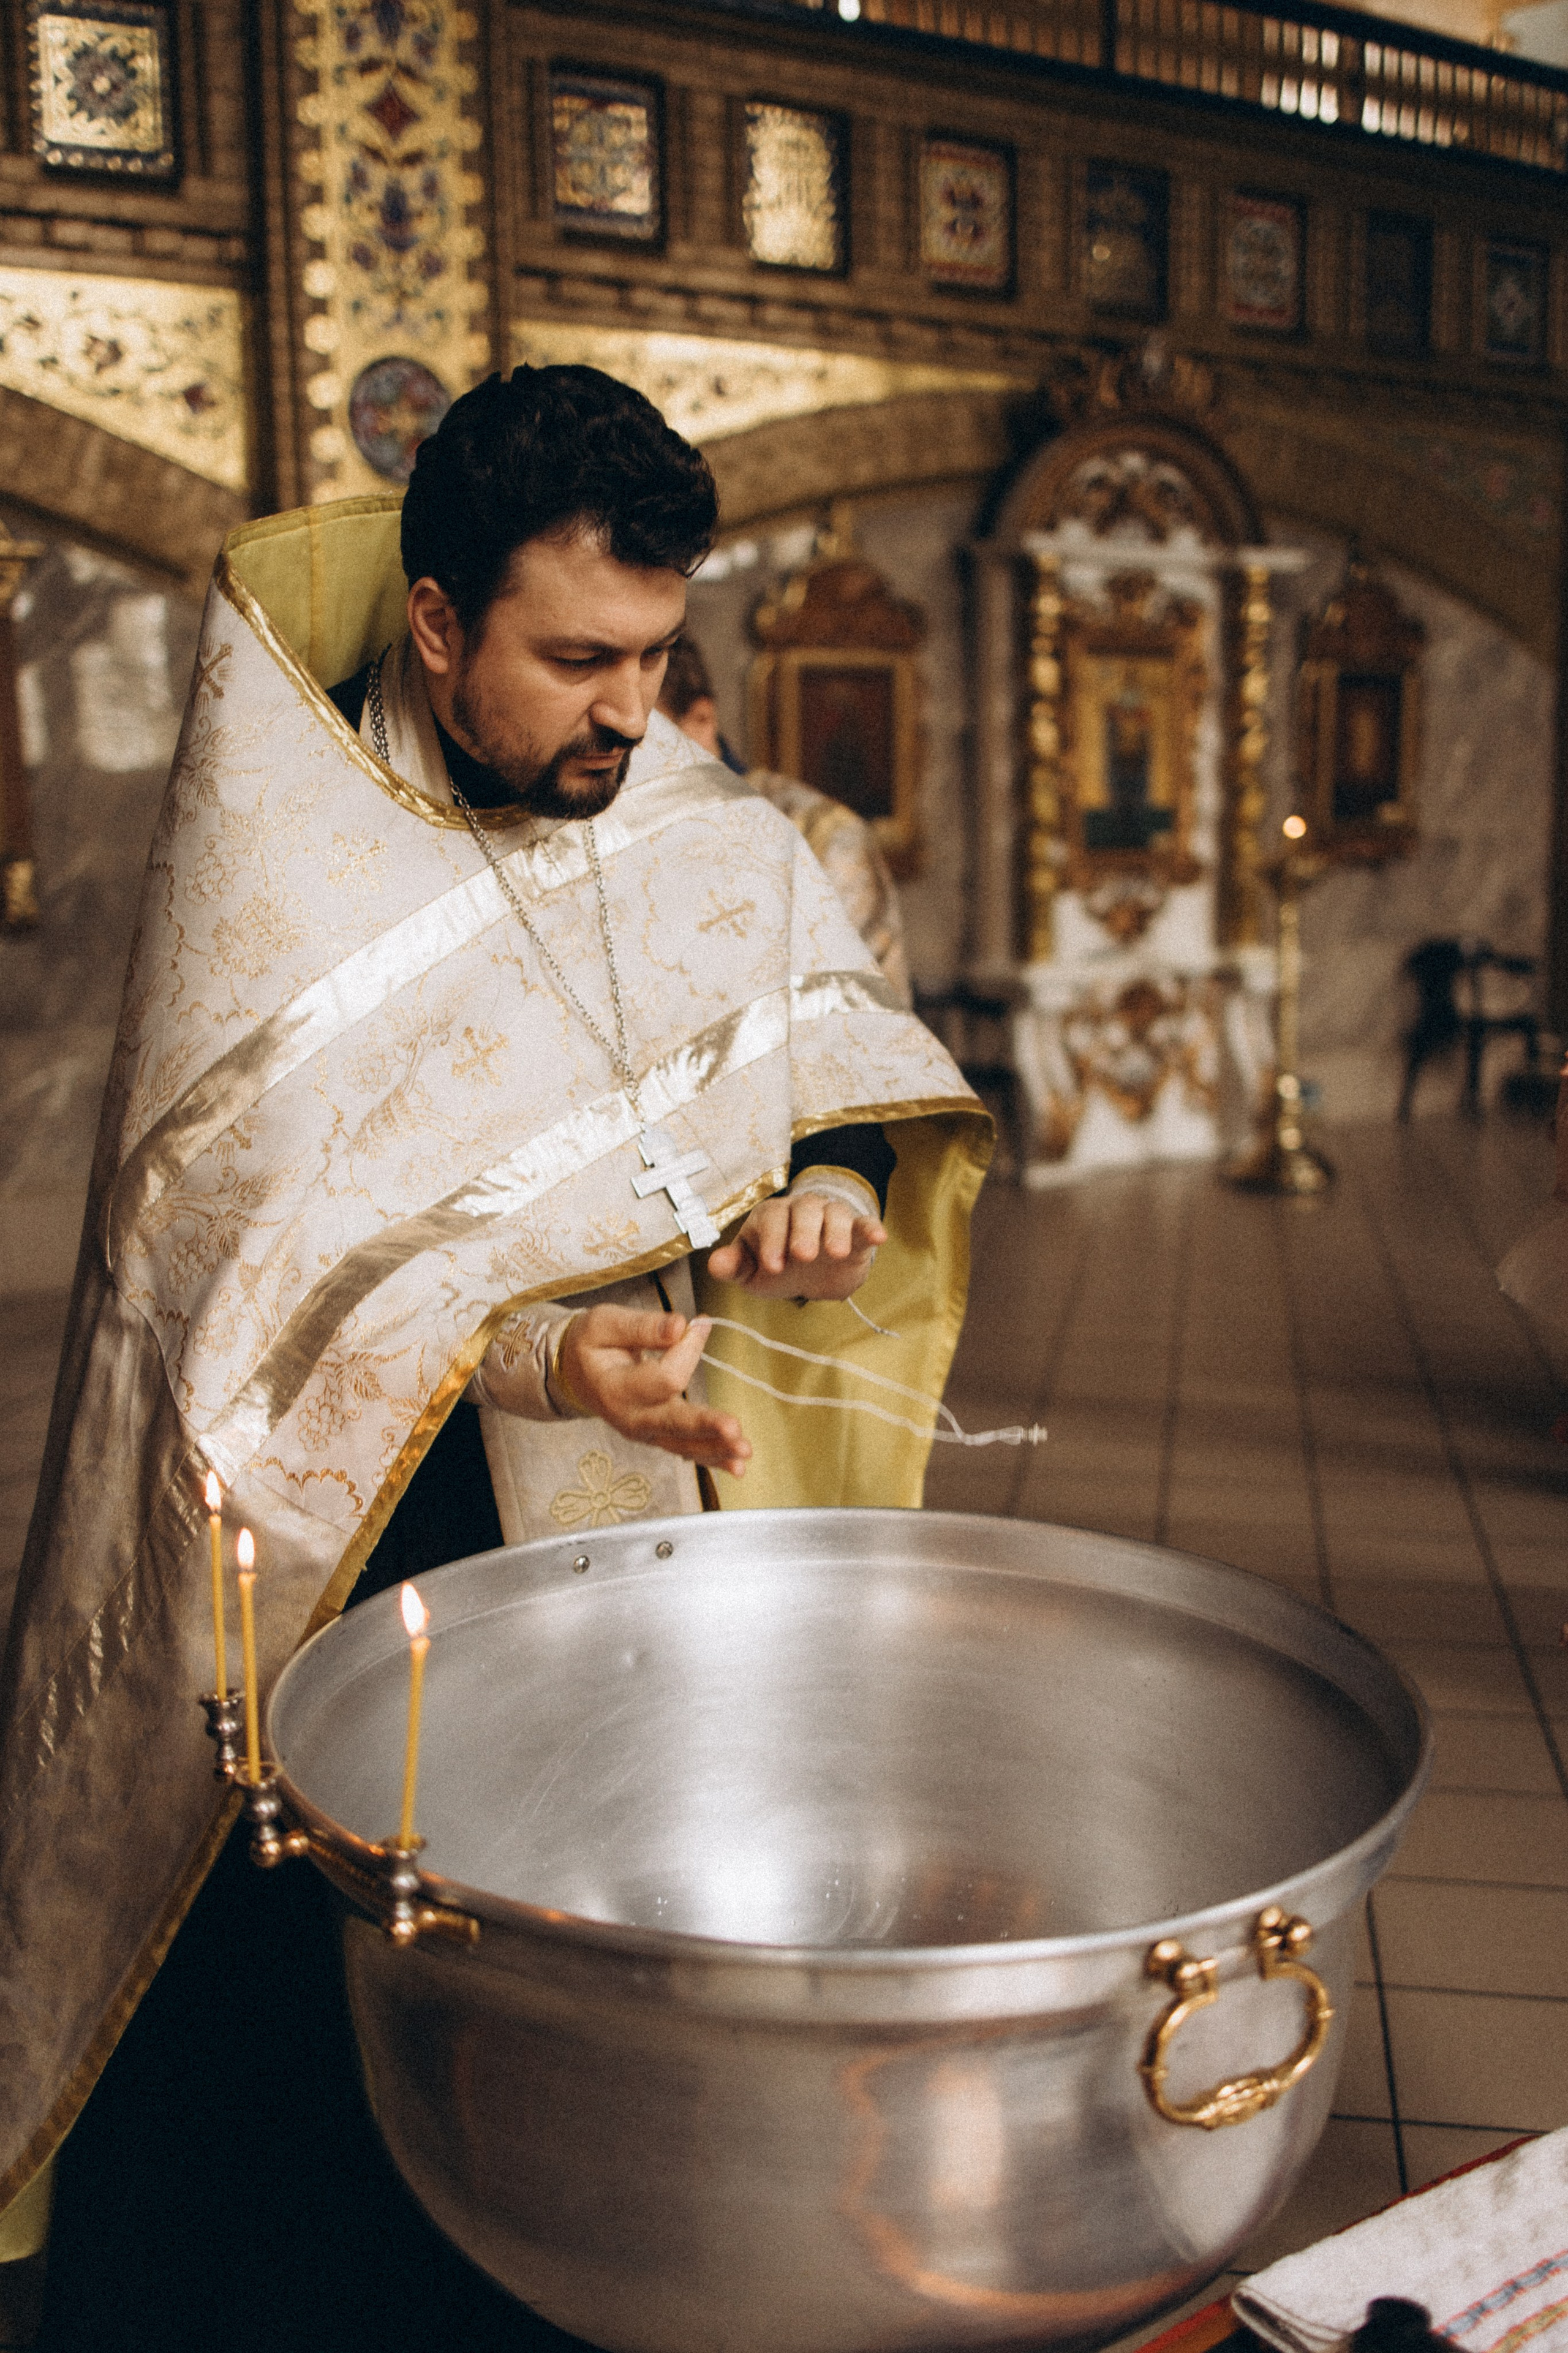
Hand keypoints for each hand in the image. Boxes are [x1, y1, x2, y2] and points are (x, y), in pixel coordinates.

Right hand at [555, 1306, 748, 1477]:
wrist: (575, 1373)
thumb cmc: (591, 1345)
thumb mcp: (604, 1325)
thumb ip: (642, 1326)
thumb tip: (680, 1326)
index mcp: (616, 1388)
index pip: (664, 1377)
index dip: (688, 1349)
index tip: (700, 1323)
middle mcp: (631, 1417)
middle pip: (675, 1423)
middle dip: (707, 1426)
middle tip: (734, 1429)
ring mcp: (646, 1432)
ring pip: (684, 1445)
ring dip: (716, 1449)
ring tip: (745, 1452)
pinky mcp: (658, 1436)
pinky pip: (687, 1451)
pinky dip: (712, 1458)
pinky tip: (737, 1466)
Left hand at [706, 1190, 884, 1300]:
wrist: (810, 1277)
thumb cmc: (776, 1266)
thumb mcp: (751, 1272)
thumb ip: (734, 1267)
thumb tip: (715, 1264)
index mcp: (771, 1217)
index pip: (771, 1219)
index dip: (772, 1241)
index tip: (773, 1268)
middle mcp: (801, 1211)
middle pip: (803, 1210)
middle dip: (803, 1232)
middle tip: (803, 1256)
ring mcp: (830, 1219)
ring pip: (834, 1213)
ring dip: (835, 1231)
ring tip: (836, 1253)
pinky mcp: (855, 1233)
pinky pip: (864, 1224)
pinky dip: (871, 1228)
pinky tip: (878, 1237)